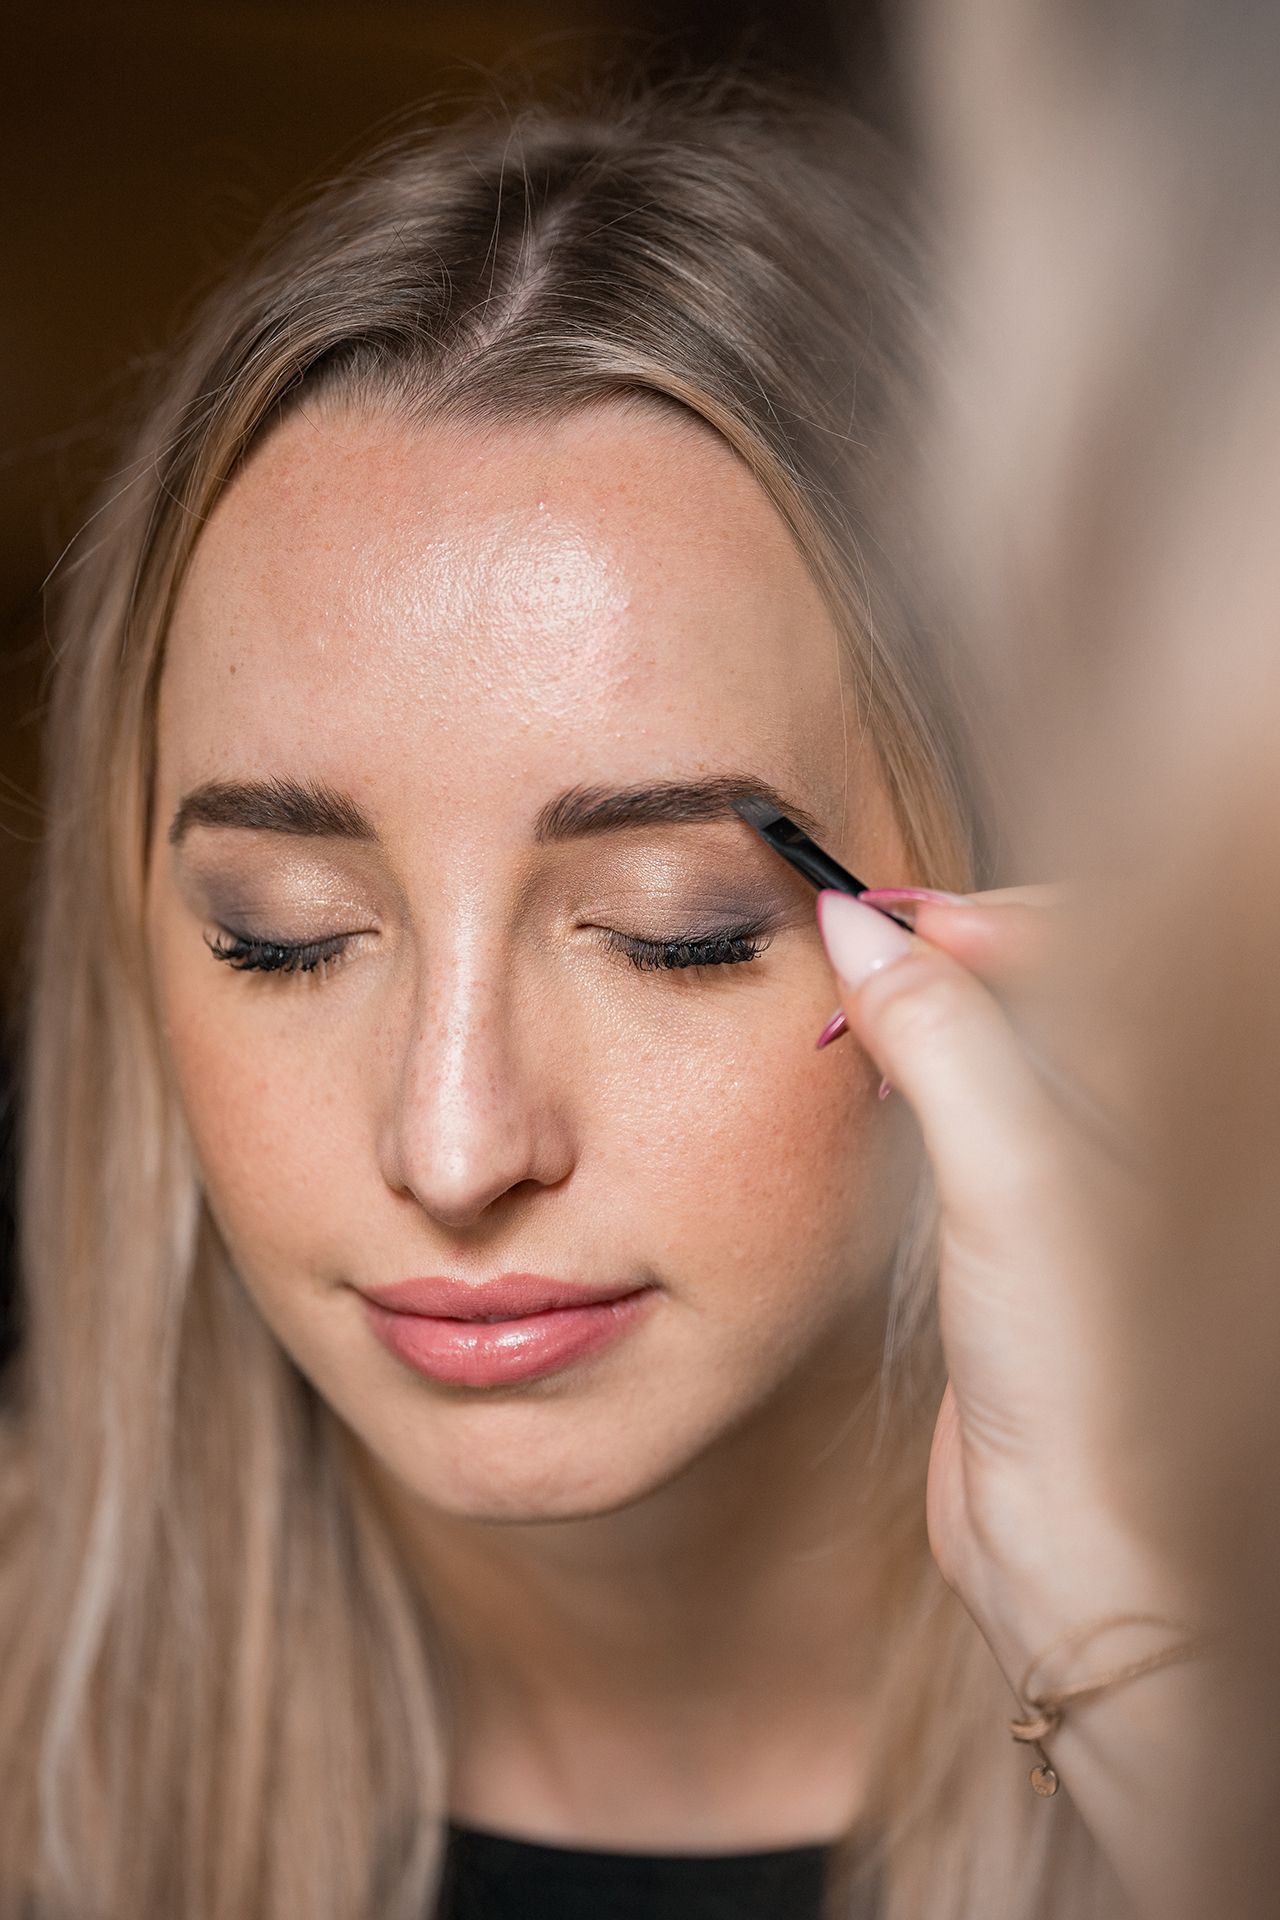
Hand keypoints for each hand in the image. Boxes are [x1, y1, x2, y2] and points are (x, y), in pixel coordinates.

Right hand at [815, 884, 1163, 1645]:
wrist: (1068, 1548)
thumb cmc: (1082, 1378)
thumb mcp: (1009, 1176)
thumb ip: (941, 1036)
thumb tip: (857, 925)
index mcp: (1163, 1092)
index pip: (1080, 941)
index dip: (982, 915)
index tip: (881, 917)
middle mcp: (1123, 1123)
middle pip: (1033, 980)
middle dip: (941, 949)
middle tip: (851, 946)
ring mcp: (1067, 1175)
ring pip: (991, 1040)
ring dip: (920, 1006)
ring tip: (848, 997)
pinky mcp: (1010, 1228)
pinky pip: (961, 1110)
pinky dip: (909, 1075)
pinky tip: (867, 1076)